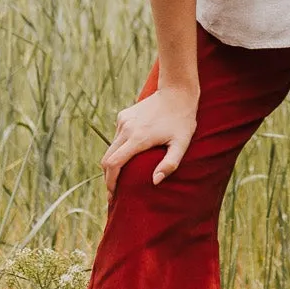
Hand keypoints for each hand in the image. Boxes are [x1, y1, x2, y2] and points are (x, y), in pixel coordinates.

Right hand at [99, 85, 198, 200]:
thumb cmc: (182, 121)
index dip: (110, 182)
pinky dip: (119, 149)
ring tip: (121, 177)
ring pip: (110, 148)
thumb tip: (155, 181)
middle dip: (108, 178)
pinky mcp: (123, 115)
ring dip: (113, 164)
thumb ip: (170, 164)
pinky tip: (129, 155)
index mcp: (138, 138)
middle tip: (114, 193)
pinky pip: (117, 137)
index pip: (114, 164)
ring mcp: (123, 121)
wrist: (177, 92)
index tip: (112, 196)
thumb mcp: (182, 144)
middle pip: (107, 159)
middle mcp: (126, 129)